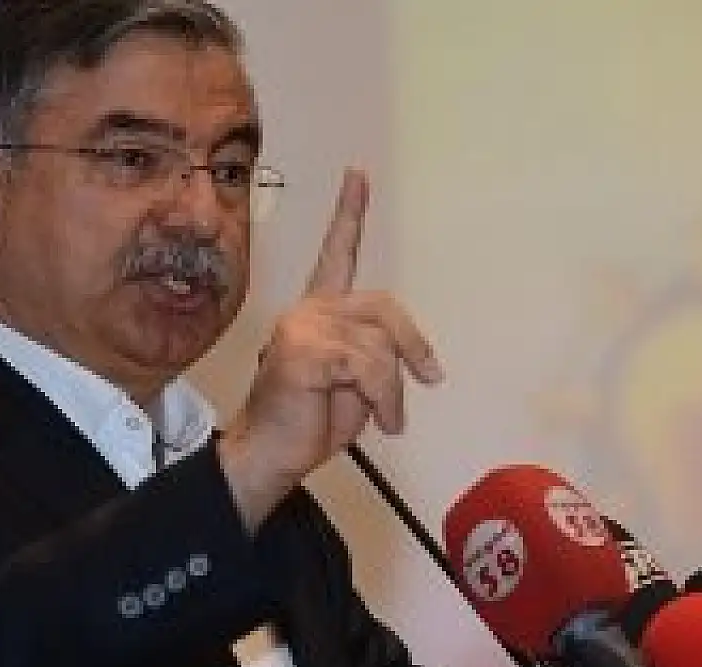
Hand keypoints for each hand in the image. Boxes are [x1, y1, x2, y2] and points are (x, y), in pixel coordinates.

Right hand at [219, 168, 443, 529]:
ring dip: (395, 390)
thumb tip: (406, 355)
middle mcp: (308, 309)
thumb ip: (377, 353)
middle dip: (414, 344)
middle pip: (383, 306)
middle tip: (430, 378)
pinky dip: (385, 398)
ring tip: (389, 419)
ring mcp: (302, 326)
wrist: (271, 456)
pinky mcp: (304, 349)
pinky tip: (378, 421)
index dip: (349, 213)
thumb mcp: (359, 382)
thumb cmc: (310, 421)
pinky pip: (369, 366)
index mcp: (318, 311)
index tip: (358, 175)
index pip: (337, 253)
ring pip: (381, 345)